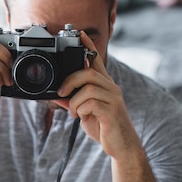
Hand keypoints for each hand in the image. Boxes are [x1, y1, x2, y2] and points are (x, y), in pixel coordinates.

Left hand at [54, 32, 141, 159]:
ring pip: (88, 88)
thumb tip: (59, 96)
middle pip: (88, 73)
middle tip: (61, 93)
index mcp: (104, 86)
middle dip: (70, 81)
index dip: (89, 46)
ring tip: (74, 112)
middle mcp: (111, 88)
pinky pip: (92, 103)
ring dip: (74, 101)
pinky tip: (81, 117)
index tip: (80, 33)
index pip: (97, 61)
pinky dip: (80, 109)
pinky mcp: (112, 111)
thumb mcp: (85, 113)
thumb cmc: (105, 128)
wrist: (122, 147)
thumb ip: (74, 103)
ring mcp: (113, 98)